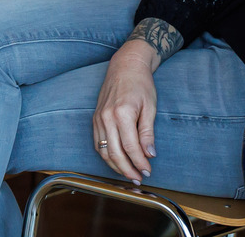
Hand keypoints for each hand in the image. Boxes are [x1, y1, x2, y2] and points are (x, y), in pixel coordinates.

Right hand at [93, 41, 159, 182]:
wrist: (125, 66)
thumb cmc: (141, 84)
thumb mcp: (150, 107)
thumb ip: (148, 133)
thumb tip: (150, 155)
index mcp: (122, 114)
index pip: (131, 148)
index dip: (140, 163)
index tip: (148, 172)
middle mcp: (106, 118)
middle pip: (115, 154)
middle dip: (127, 170)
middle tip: (138, 179)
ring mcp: (98, 118)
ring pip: (104, 152)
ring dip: (116, 166)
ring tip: (129, 174)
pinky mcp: (95, 118)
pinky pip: (98, 143)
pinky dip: (107, 156)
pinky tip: (117, 161)